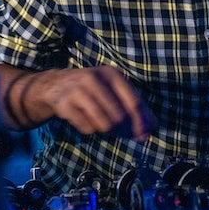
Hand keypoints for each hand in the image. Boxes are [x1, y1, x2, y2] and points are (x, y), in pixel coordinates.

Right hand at [37, 66, 156, 141]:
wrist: (56, 85)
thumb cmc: (93, 89)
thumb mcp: (113, 89)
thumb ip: (133, 106)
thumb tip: (152, 128)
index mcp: (111, 74)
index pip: (133, 101)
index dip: (141, 121)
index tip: (146, 135)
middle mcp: (94, 79)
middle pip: (118, 116)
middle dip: (121, 128)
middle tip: (119, 129)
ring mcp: (77, 92)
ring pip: (103, 124)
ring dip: (104, 128)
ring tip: (99, 120)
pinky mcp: (65, 105)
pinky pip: (87, 128)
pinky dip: (89, 129)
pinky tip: (84, 118)